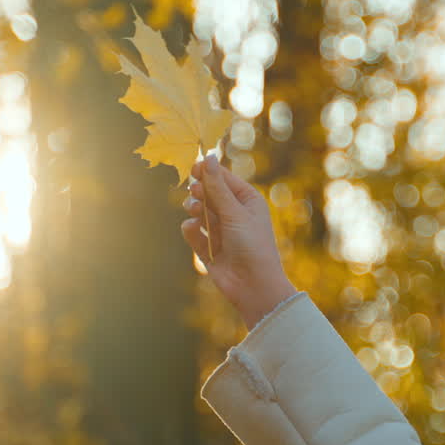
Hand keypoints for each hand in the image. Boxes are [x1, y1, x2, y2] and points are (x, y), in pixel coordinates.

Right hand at [182, 155, 297, 329]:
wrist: (253, 286)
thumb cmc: (252, 245)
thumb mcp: (235, 213)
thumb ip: (218, 187)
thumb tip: (208, 158)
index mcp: (247, 201)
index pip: (224, 179)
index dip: (209, 172)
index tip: (194, 168)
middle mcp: (234, 214)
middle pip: (209, 193)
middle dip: (200, 191)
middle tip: (196, 192)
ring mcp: (221, 231)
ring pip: (199, 211)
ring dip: (194, 208)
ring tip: (195, 211)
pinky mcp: (208, 248)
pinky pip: (193, 231)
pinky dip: (191, 228)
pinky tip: (192, 228)